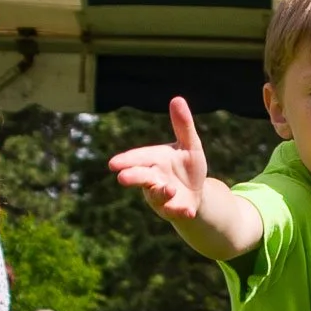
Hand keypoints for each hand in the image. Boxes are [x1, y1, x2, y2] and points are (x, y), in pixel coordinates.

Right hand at [109, 96, 208, 220]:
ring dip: (161, 192)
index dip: (127, 160)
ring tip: (169, 189)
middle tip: (122, 178)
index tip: (113, 163)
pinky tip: (189, 211)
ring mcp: (162, 197)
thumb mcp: (190, 145)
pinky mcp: (174, 210)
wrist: (197, 193)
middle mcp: (153, 179)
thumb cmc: (188, 166)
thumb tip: (177, 98)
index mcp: (154, 160)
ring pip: (157, 195)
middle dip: (132, 177)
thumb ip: (182, 125)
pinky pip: (175, 211)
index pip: (139, 158)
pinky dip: (181, 211)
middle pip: (140, 177)